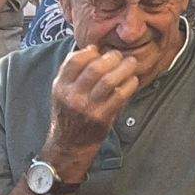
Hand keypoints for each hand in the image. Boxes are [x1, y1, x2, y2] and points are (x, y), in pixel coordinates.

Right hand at [46, 46, 140, 172]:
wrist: (69, 145)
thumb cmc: (69, 114)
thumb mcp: (63, 92)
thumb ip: (73, 72)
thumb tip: (94, 49)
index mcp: (61, 87)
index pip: (74, 61)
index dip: (89, 52)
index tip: (99, 51)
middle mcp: (72, 96)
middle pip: (94, 68)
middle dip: (111, 58)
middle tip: (119, 56)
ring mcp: (87, 108)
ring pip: (109, 80)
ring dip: (124, 68)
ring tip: (131, 63)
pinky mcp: (102, 117)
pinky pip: (120, 95)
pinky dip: (129, 84)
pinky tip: (133, 80)